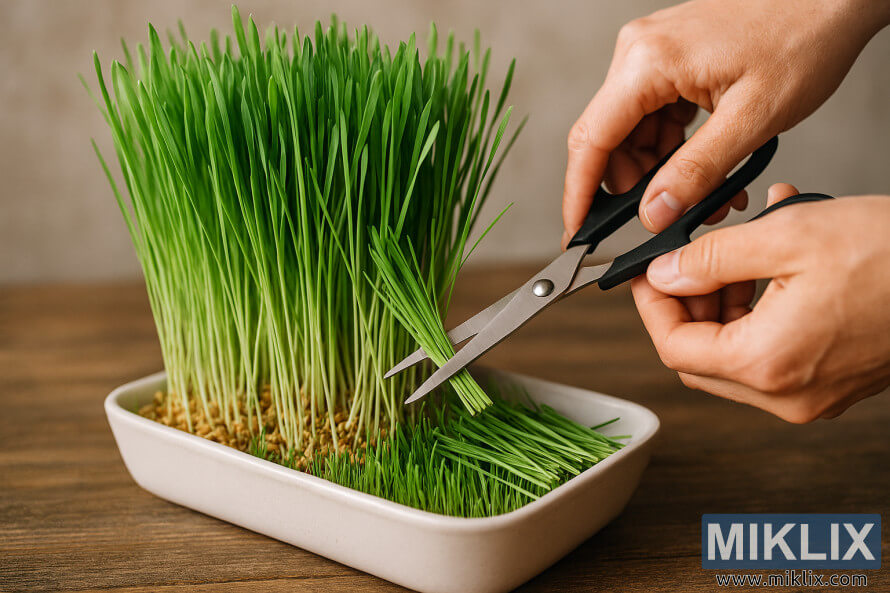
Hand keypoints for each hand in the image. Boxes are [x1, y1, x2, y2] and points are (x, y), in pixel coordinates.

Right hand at [562, 0, 889, 244]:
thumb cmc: (805, 34)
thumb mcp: (752, 118)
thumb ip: (696, 171)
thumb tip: (653, 213)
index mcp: (647, 62)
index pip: (590, 140)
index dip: (579, 194)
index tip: (578, 233)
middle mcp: (638, 53)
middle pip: (609, 139)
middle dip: (634, 187)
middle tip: (666, 217)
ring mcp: (653, 55)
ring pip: (633, 133)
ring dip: (659, 171)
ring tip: (702, 195)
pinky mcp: (670, 61)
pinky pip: (654, 116)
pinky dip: (673, 149)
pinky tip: (703, 167)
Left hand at [631, 184, 889, 421]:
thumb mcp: (786, 237)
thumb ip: (711, 260)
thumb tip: (665, 274)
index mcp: (766, 363)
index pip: (674, 347)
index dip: (651, 307)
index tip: (648, 275)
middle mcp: (786, 395)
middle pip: (699, 360)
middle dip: (685, 307)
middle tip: (690, 264)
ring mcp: (812, 396)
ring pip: (733, 359)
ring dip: (722, 307)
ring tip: (737, 254)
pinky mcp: (833, 385)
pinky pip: (772, 356)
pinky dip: (758, 315)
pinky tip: (772, 268)